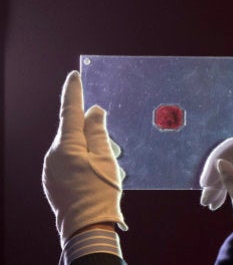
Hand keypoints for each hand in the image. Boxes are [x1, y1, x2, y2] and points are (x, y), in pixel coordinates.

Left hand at [43, 71, 127, 246]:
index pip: (70, 111)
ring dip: (88, 150)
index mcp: (67, 145)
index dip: (73, 92)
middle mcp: (53, 154)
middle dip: (91, 133)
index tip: (74, 76)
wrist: (87, 226)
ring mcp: (50, 169)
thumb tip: (93, 111)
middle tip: (111, 148)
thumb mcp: (106, 158)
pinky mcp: (52, 180)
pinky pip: (67, 162)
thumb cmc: (100, 192)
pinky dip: (81, 162)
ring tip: (105, 170)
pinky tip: (94, 177)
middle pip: (74, 132)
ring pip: (71, 148)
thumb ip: (98, 131)